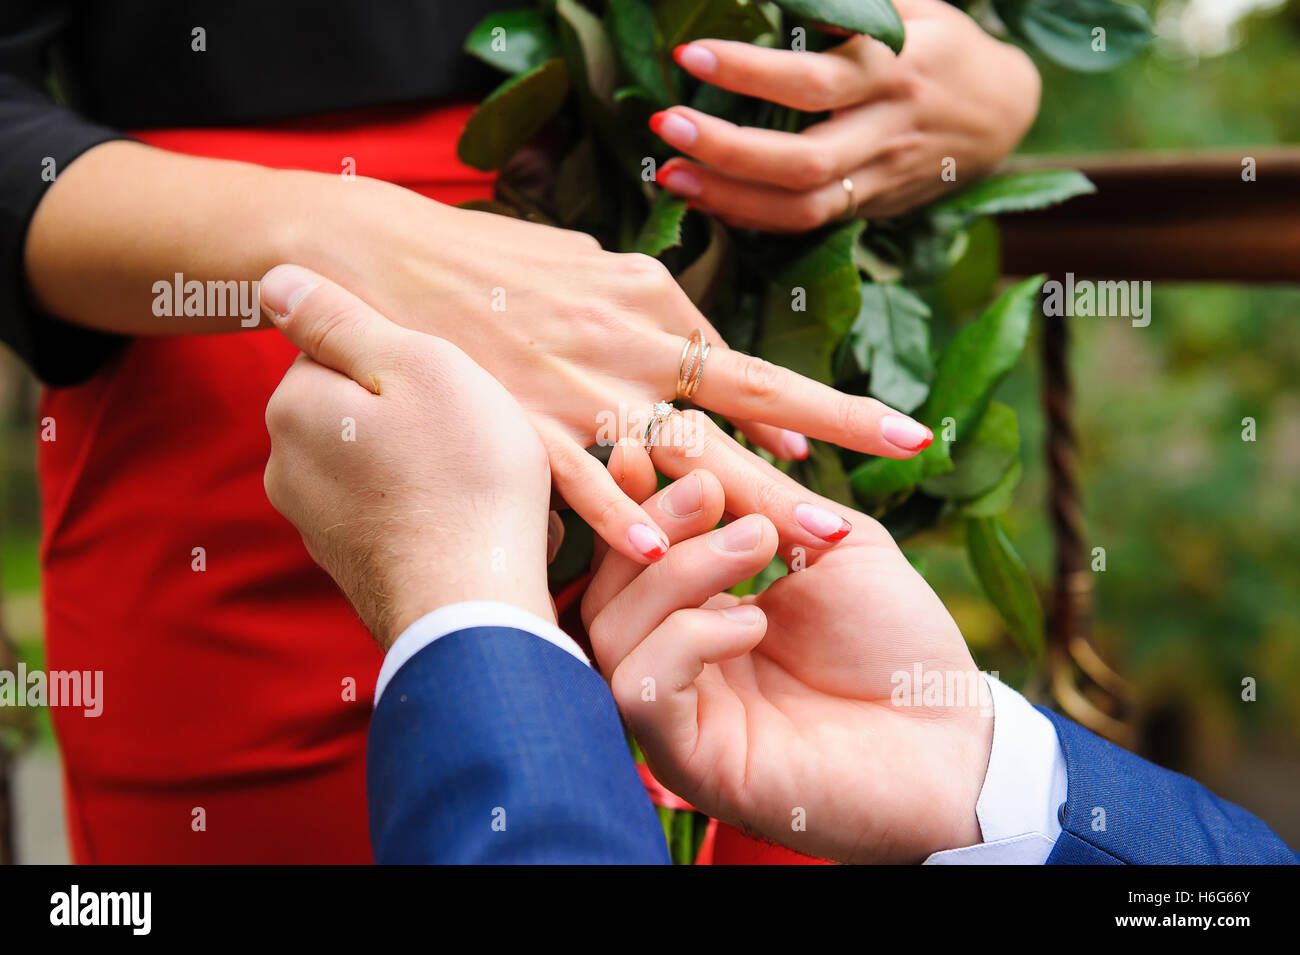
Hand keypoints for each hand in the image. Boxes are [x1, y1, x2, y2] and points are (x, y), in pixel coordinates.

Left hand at [260, 265, 553, 648]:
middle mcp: (286, 466)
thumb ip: (340, 318)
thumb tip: (271, 279)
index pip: (340, 347)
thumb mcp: (418, 366)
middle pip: (359, 406)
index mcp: (294, 406)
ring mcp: (317, 524)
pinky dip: (429, 508)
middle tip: (472, 433)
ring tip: (482, 481)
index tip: (450, 387)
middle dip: (415, 412)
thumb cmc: (462, 477)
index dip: (406, 359)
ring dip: (427, 462)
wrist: (476, 607)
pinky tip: (469, 520)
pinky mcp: (352, 564)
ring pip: (379, 460)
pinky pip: (393, 510)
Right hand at [289, 178, 932, 565]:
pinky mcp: (515, 422)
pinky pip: (570, 478)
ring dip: (742, 502)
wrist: (386, 253)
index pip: (752, 370)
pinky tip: (649, 551)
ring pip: (671, 454)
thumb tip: (730, 370)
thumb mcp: (599, 271)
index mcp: (650, 312)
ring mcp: (574, 391)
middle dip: (812, 462)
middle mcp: (627, 353)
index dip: (823, 408)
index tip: (888, 440)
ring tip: (805, 545)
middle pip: (737, 415)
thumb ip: (669, 317)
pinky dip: (609, 514)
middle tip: (876, 511)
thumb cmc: (500, 263)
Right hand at [582, 451, 993, 863]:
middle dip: (650, 525)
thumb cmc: (897, 640)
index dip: (630, 499)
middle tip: (710, 492)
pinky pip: (641, 690)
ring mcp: (676, 713)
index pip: (631, 553)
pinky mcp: (688, 761)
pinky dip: (687, 640)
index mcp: (699, 613)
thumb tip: (690, 445)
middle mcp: (674, 664)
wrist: (951, 737)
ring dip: (678, 573)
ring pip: (613, 632)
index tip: (644, 442)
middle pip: (605, 589)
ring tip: (756, 543)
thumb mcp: (834, 542)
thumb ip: (765, 499)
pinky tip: (752, 623)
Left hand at [651, 0, 1039, 228]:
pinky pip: (804, 224)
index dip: (749, 72)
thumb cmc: (943, 47)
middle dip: (726, 150)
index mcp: (896, 69)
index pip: (814, 80)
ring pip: (800, 207)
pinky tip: (706, 199)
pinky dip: (750, 215)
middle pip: (802, 161)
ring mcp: (879, 179)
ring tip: (669, 176)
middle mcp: (887, 131)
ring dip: (728, 198)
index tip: (689, 56)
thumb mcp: (913, 6)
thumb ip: (850, 3)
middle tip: (667, 127)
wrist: (1004, 115)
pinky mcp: (870, 210)